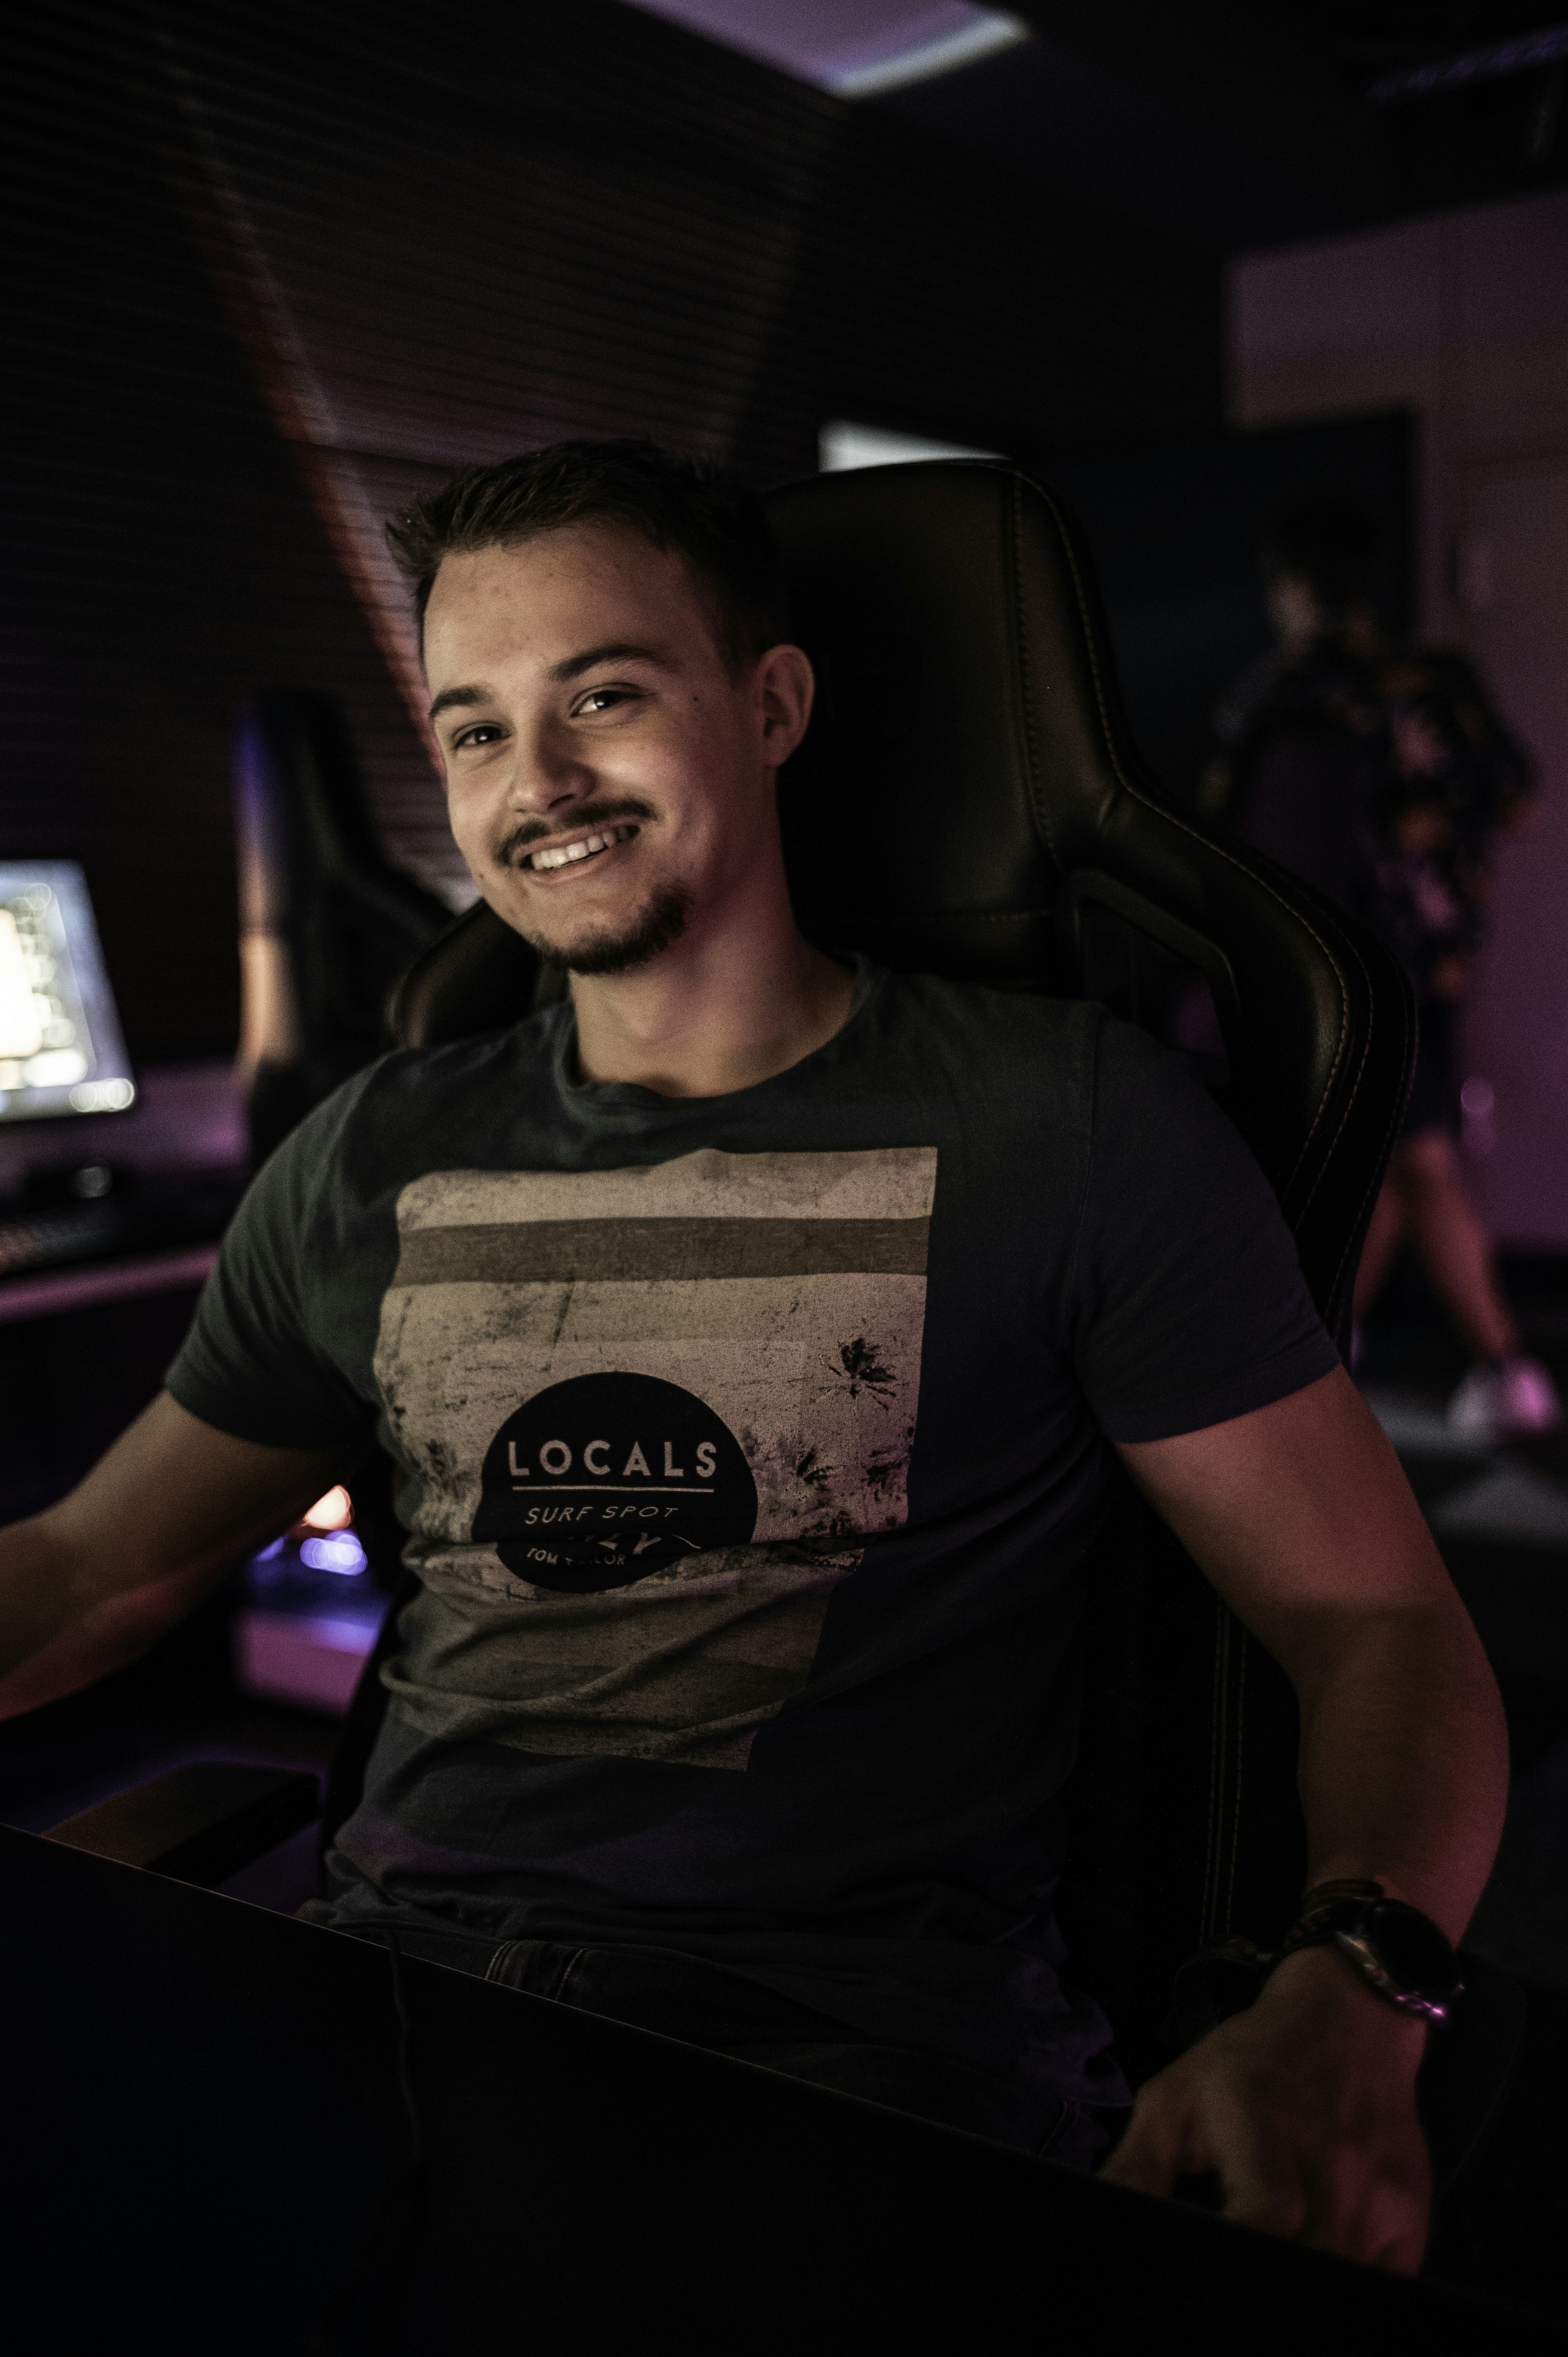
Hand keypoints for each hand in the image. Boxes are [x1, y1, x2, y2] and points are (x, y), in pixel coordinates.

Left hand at [1099, 1944, 1430, 2271]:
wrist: (1350, 2019)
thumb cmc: (1248, 2061)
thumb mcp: (1176, 2097)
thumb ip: (1136, 2169)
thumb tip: (1105, 2223)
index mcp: (1260, 2119)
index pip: (1268, 2213)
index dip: (1242, 2252)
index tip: (1218, 2268)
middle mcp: (1330, 2158)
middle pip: (1308, 2263)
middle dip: (1266, 2284)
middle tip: (1234, 2281)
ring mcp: (1381, 2192)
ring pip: (1344, 2281)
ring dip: (1301, 2287)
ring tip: (1265, 2271)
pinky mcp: (1413, 2217)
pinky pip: (1384, 2285)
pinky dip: (1344, 2289)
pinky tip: (1313, 2265)